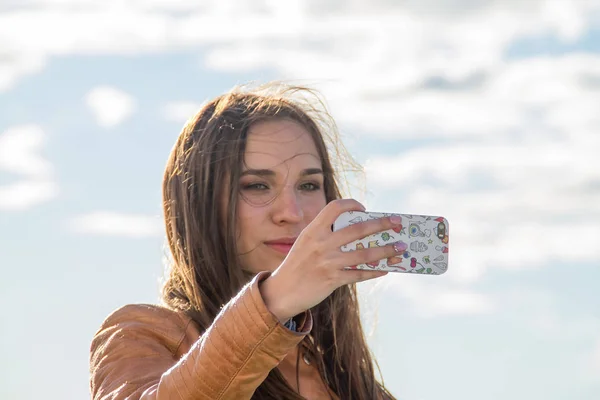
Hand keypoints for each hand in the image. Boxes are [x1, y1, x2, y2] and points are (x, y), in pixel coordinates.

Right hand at [260, 199, 406, 322]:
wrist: (282, 292)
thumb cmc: (297, 266)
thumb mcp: (306, 244)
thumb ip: (326, 236)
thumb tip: (360, 234)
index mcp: (313, 231)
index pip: (335, 208)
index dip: (352, 205)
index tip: (364, 209)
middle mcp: (321, 244)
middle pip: (358, 229)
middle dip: (382, 224)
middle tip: (397, 222)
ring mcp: (327, 262)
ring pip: (364, 253)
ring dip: (386, 250)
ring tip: (401, 248)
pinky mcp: (332, 280)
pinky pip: (359, 274)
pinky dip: (375, 271)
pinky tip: (386, 269)